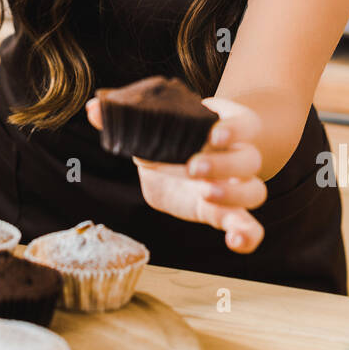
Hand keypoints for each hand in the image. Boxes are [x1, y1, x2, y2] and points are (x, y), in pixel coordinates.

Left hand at [85, 94, 266, 253]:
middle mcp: (236, 155)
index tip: (213, 134)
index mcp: (223, 125)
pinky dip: (248, 236)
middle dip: (224, 164)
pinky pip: (250, 226)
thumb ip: (126, 117)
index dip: (235, 129)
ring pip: (254, 190)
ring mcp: (234, 185)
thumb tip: (94, 108)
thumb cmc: (166, 138)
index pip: (245, 123)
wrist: (171, 163)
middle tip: (193, 168)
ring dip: (233, 194)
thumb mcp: (148, 126)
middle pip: (250, 158)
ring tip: (205, 194)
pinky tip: (235, 242)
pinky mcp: (225, 213)